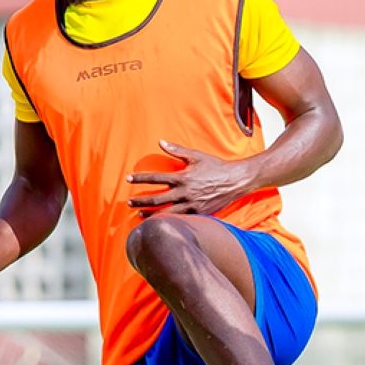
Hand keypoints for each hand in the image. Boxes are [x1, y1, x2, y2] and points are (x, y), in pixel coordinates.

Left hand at [127, 140, 250, 216]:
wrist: (236, 181)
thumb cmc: (216, 166)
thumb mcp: (196, 156)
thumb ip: (177, 151)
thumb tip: (161, 142)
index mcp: (183, 177)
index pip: (155, 178)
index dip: (140, 178)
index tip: (128, 179)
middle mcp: (185, 192)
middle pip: (157, 199)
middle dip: (141, 200)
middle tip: (129, 202)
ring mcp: (192, 204)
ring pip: (166, 212)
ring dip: (151, 214)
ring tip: (140, 214)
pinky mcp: (199, 213)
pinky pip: (181, 219)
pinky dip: (169, 220)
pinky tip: (162, 222)